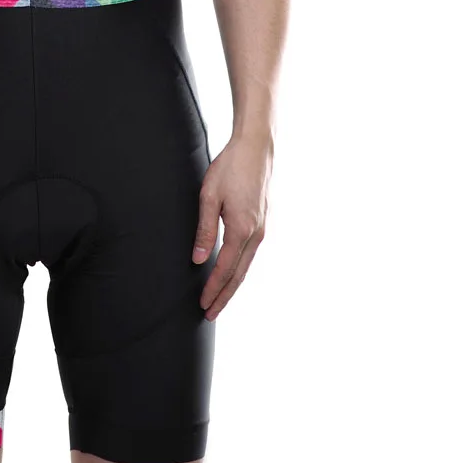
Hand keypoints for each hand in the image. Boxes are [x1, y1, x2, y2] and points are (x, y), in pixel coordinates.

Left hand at [192, 131, 272, 319]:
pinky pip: (250, 254)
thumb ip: (205, 230)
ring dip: (232, 285)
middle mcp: (256, 234)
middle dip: (224, 296)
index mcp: (242, 229)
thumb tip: (199, 260)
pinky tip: (231, 273)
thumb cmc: (229, 168)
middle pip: (239, 275)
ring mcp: (262, 229)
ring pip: (246, 266)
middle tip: (210, 314)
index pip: (225, 269)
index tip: (203, 306)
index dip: (213, 289)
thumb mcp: (209, 196)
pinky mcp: (262, 222)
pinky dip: (240, 269)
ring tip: (219, 300)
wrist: (255, 148)